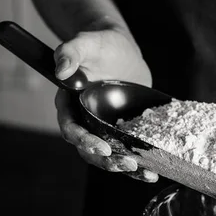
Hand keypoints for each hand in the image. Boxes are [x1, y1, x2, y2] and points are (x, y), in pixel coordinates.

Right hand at [54, 27, 157, 182]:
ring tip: (146, 174)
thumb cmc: (100, 43)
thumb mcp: (86, 42)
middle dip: (107, 161)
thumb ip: (70, 52)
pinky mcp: (122, 130)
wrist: (121, 49)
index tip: (101, 147)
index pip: (70, 128)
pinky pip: (127, 150)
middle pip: (88, 150)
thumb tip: (61, 69)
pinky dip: (139, 163)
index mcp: (69, 104)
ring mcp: (103, 128)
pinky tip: (154, 171)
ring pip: (108, 155)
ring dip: (125, 168)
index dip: (83, 141)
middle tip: (127, 164)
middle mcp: (84, 120)